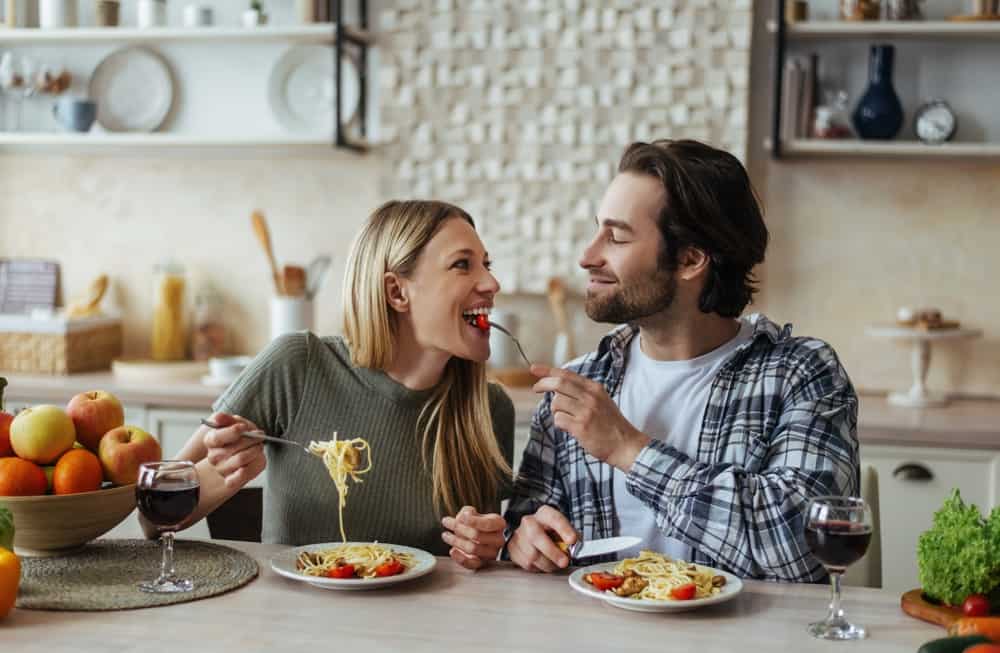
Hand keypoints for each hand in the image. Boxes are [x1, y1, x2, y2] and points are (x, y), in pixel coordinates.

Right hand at [203, 412, 265, 488]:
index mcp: (211, 440)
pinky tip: (255, 460)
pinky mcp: (230, 480)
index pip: (217, 437)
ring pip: (241, 459)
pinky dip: (250, 469)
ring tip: (258, 446)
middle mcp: (213, 457)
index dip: (233, 431)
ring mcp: (221, 469)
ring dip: (255, 451)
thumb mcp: (236, 423)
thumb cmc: (241, 436)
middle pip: (233, 448)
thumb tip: (218, 417)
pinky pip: (239, 478)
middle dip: (251, 440)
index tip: (244, 427)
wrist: (246, 452)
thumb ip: (228, 419)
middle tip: (259, 435)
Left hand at [441, 506, 505, 569]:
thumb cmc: (474, 523)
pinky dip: (459, 558)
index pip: (488, 524)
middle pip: (477, 535)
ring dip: (455, 541)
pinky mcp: (482, 563)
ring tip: (445, 535)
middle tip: (447, 522)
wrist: (476, 536)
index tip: (462, 517)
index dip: (474, 521)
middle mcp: (498, 539)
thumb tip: (465, 516)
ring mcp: (491, 553)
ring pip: (472, 549)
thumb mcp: (472, 513)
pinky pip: (471, 564)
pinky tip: (452, 550)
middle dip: (459, 528)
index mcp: (498, 524)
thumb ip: (468, 512)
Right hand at [507, 505, 577, 572]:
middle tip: (564, 561)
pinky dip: (537, 568)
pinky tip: (542, 563)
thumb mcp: (563, 530)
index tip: (572, 540)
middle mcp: (529, 522)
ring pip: (532, 555)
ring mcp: (518, 535)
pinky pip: (526, 564)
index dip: (564, 529)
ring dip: (547, 564)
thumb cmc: (551, 533)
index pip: (554, 518)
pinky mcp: (512, 549)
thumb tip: (575, 546)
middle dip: (552, 552)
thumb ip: (571, 536)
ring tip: (555, 563)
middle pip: (536, 536)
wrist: (533, 533)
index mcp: (545, 514)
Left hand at [531, 364, 649, 470]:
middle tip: (535, 388)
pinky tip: (570, 428)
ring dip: (555, 411)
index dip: (548, 370)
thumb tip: (557, 388)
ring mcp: (586, 411)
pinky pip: (558, 419)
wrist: (626, 445)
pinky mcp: (581, 426)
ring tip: (567, 418)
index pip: (567, 374)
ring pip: (556, 403)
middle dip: (543, 384)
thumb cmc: (611, 425)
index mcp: (595, 388)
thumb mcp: (601, 400)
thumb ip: (582, 393)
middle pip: (558, 384)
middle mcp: (590, 397)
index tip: (534, 369)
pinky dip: (560, 424)